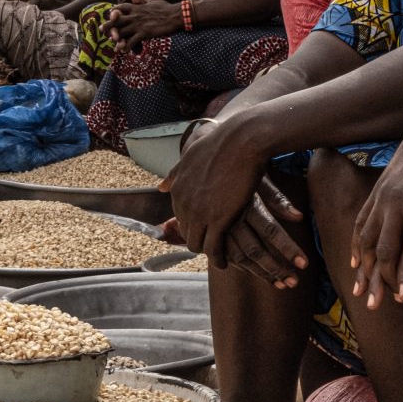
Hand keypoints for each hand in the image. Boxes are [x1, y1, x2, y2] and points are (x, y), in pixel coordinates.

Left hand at [108, 0, 184, 50]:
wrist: (175, 15)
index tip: (110, 15)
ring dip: (116, 39)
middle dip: (108, 25)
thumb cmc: (165, 7)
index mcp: (136, 7)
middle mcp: (134, 15)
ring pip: (122, 32)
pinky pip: (132, 41)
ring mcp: (138, 24)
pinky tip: (125, 52)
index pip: (120, 7)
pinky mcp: (144, 33)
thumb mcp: (152, 0)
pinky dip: (127, 47)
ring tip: (113, 45)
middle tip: (101, 30)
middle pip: (117, 20)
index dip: (113, 11)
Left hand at [160, 116, 270, 265]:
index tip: (203, 229)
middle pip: (186, 232)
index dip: (192, 224)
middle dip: (197, 239)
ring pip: (197, 245)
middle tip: (212, 245)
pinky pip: (213, 249)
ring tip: (218, 256)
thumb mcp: (191, 155)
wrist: (242, 140)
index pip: (179, 217)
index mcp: (176, 189)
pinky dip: (218, 258)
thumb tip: (161, 186)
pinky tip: (224, 261)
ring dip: (206, 251)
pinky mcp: (218, 220)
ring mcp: (199, 213)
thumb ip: (175, 173)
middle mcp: (183, 203)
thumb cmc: (221, 143)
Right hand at [213, 177, 309, 285]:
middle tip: (294, 283)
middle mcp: (231, 219)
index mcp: (247, 204)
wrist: (202, 163)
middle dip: (275, 269)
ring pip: (240, 258)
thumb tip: (299, 218)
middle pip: (255, 251)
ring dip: (261, 273)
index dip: (288, 249)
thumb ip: (278, 199)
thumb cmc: (239, 168)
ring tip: (281, 284)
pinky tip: (258, 273)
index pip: (272, 231)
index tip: (304, 265)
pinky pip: (226, 256)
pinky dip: (242, 267)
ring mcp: (217, 229)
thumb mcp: (259, 179)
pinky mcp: (209, 234)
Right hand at [350, 105, 402, 307]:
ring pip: (367, 238)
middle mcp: (394, 201)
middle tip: (395, 300)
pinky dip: (357, 244)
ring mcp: (382, 196)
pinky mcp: (378, 191)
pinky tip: (355, 261)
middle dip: (390, 278)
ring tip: (366, 289)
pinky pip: (361, 222)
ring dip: (367, 267)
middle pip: (386, 249)